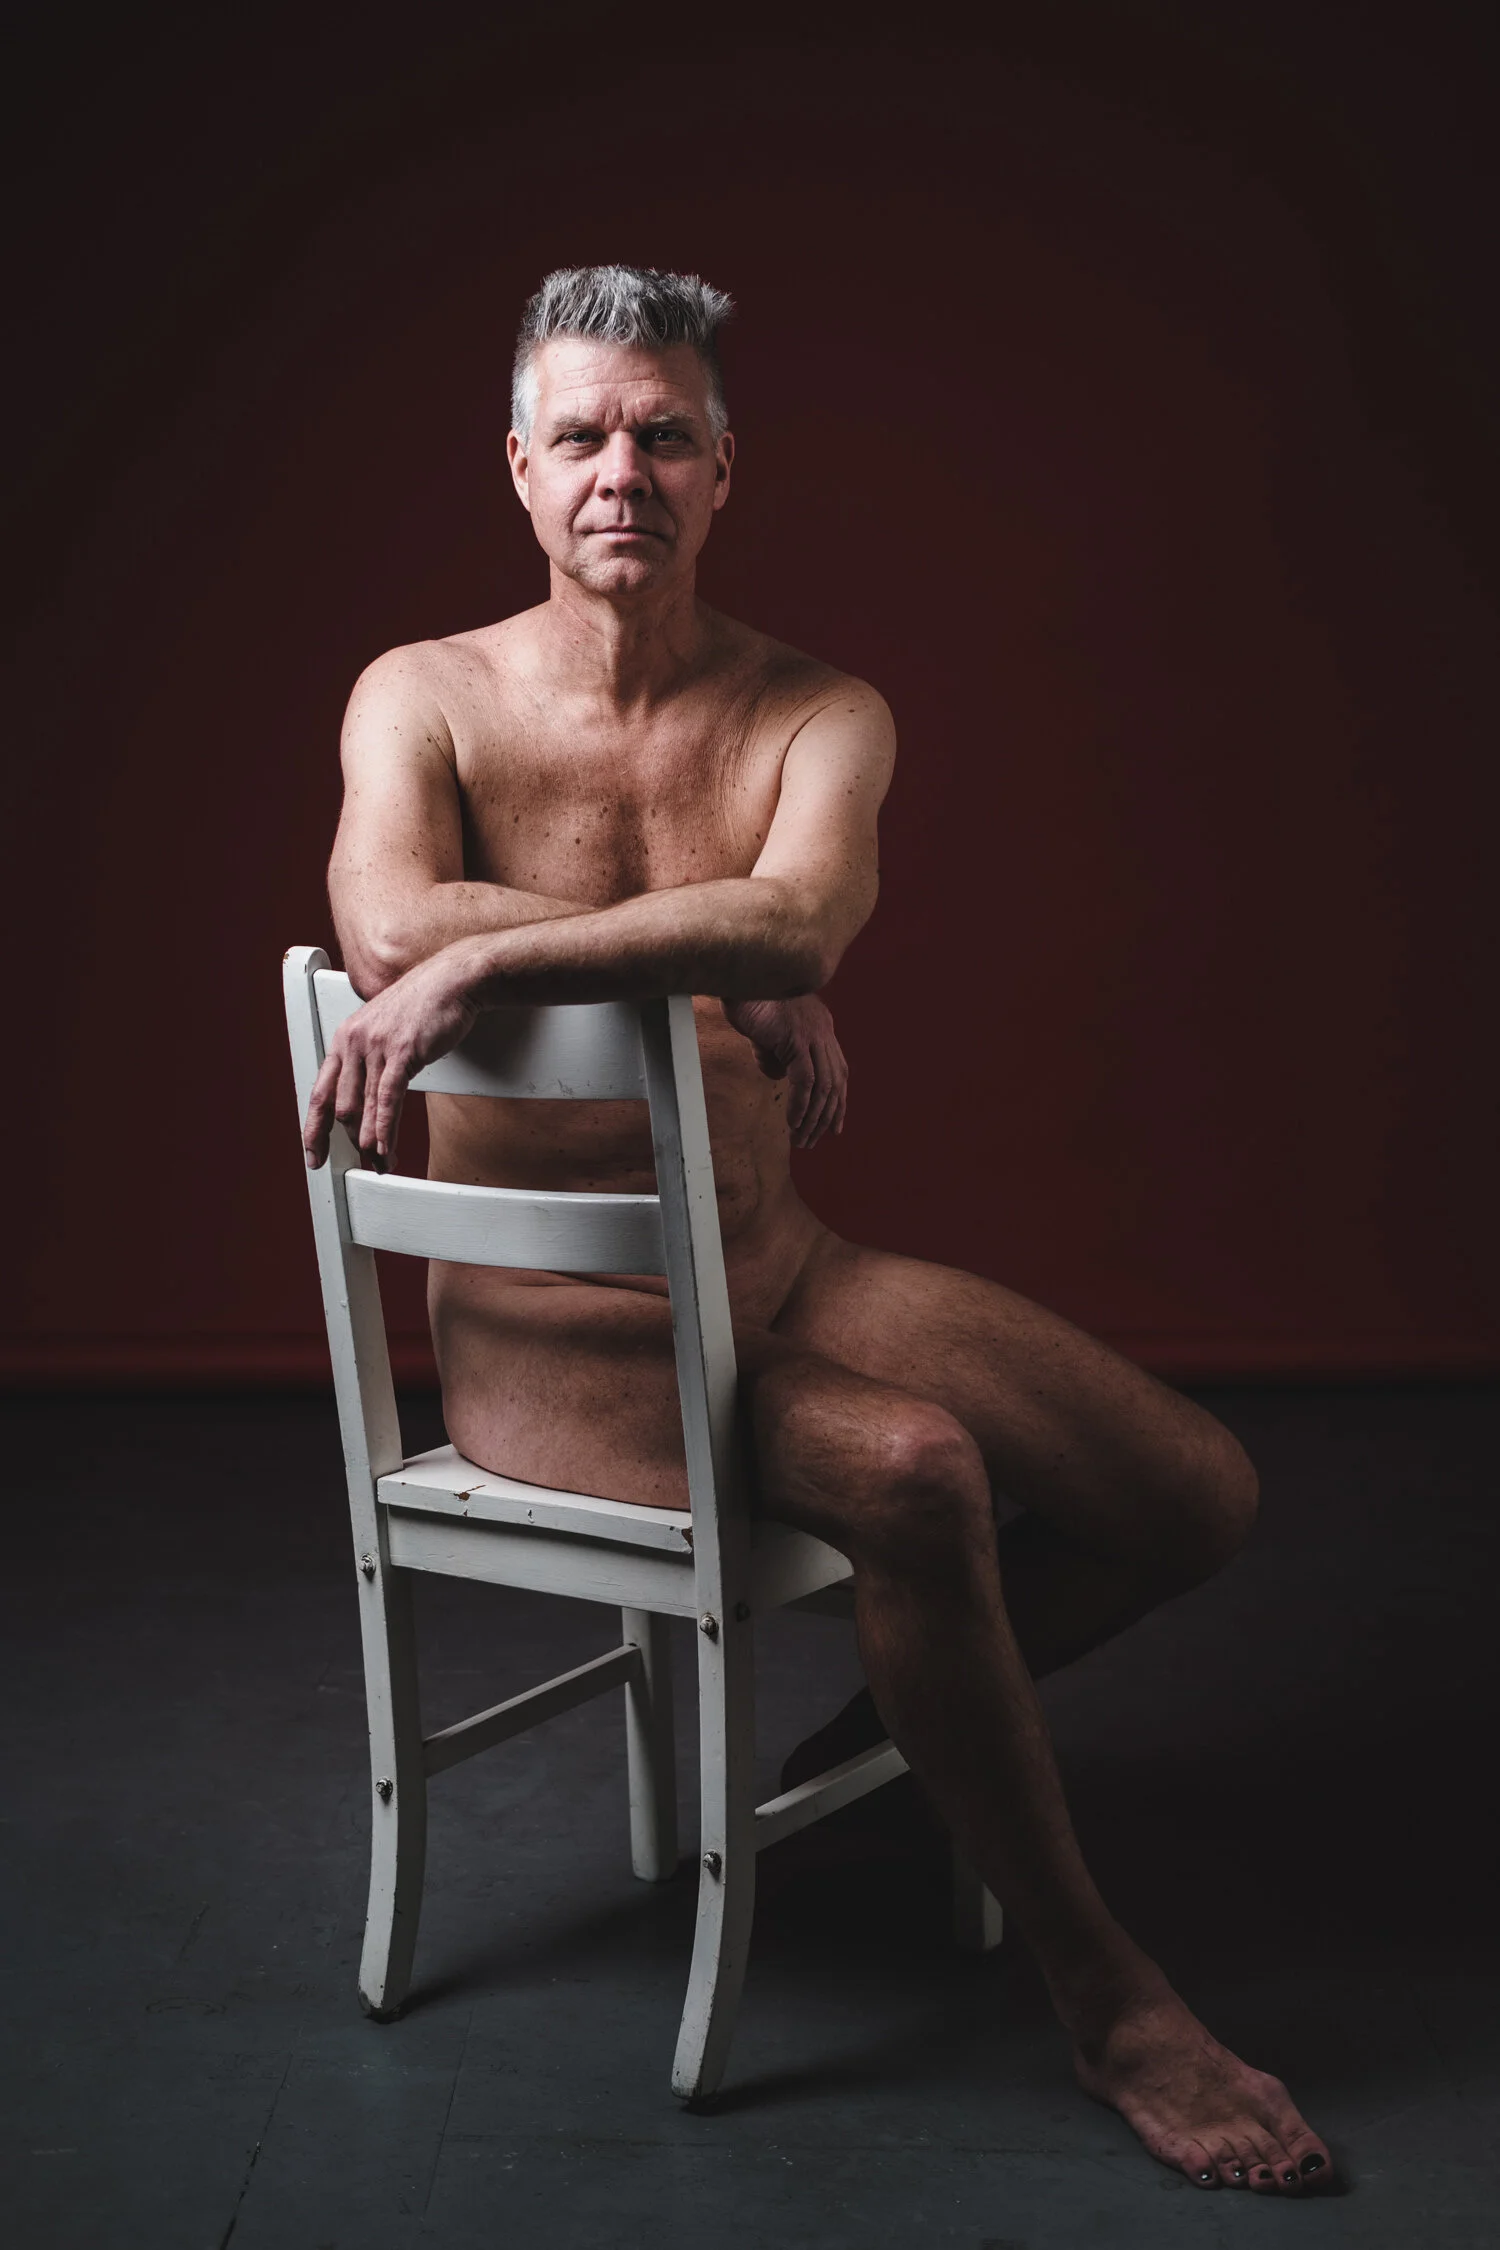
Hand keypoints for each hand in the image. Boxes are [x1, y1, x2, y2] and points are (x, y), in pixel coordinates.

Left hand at [303, 952, 478, 1169]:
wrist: (451, 983)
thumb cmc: (423, 1007)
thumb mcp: (384, 1033)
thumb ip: (369, 1063)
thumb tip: (367, 1102)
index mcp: (344, 1039)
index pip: (318, 1093)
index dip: (314, 1129)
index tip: (313, 1153)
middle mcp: (353, 1042)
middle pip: (340, 1106)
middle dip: (351, 1141)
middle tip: (363, 1162)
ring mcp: (376, 1046)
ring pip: (364, 1106)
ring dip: (372, 1141)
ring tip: (379, 1162)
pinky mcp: (402, 1051)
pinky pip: (388, 1097)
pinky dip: (386, 1127)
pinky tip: (386, 1145)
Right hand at [722, 994, 847, 1147]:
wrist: (739, 977)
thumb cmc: (748, 1003)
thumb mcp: (767, 1036)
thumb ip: (777, 1055)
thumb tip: (778, 1076)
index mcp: (822, 1027)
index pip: (839, 1071)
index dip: (839, 1102)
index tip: (833, 1127)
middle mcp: (824, 1030)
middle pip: (836, 1082)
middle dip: (826, 1117)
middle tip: (812, 1141)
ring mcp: (812, 1033)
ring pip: (824, 1085)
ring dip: (813, 1117)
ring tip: (801, 1138)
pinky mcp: (796, 1038)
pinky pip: (805, 1080)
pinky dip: (801, 1105)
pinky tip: (793, 1122)